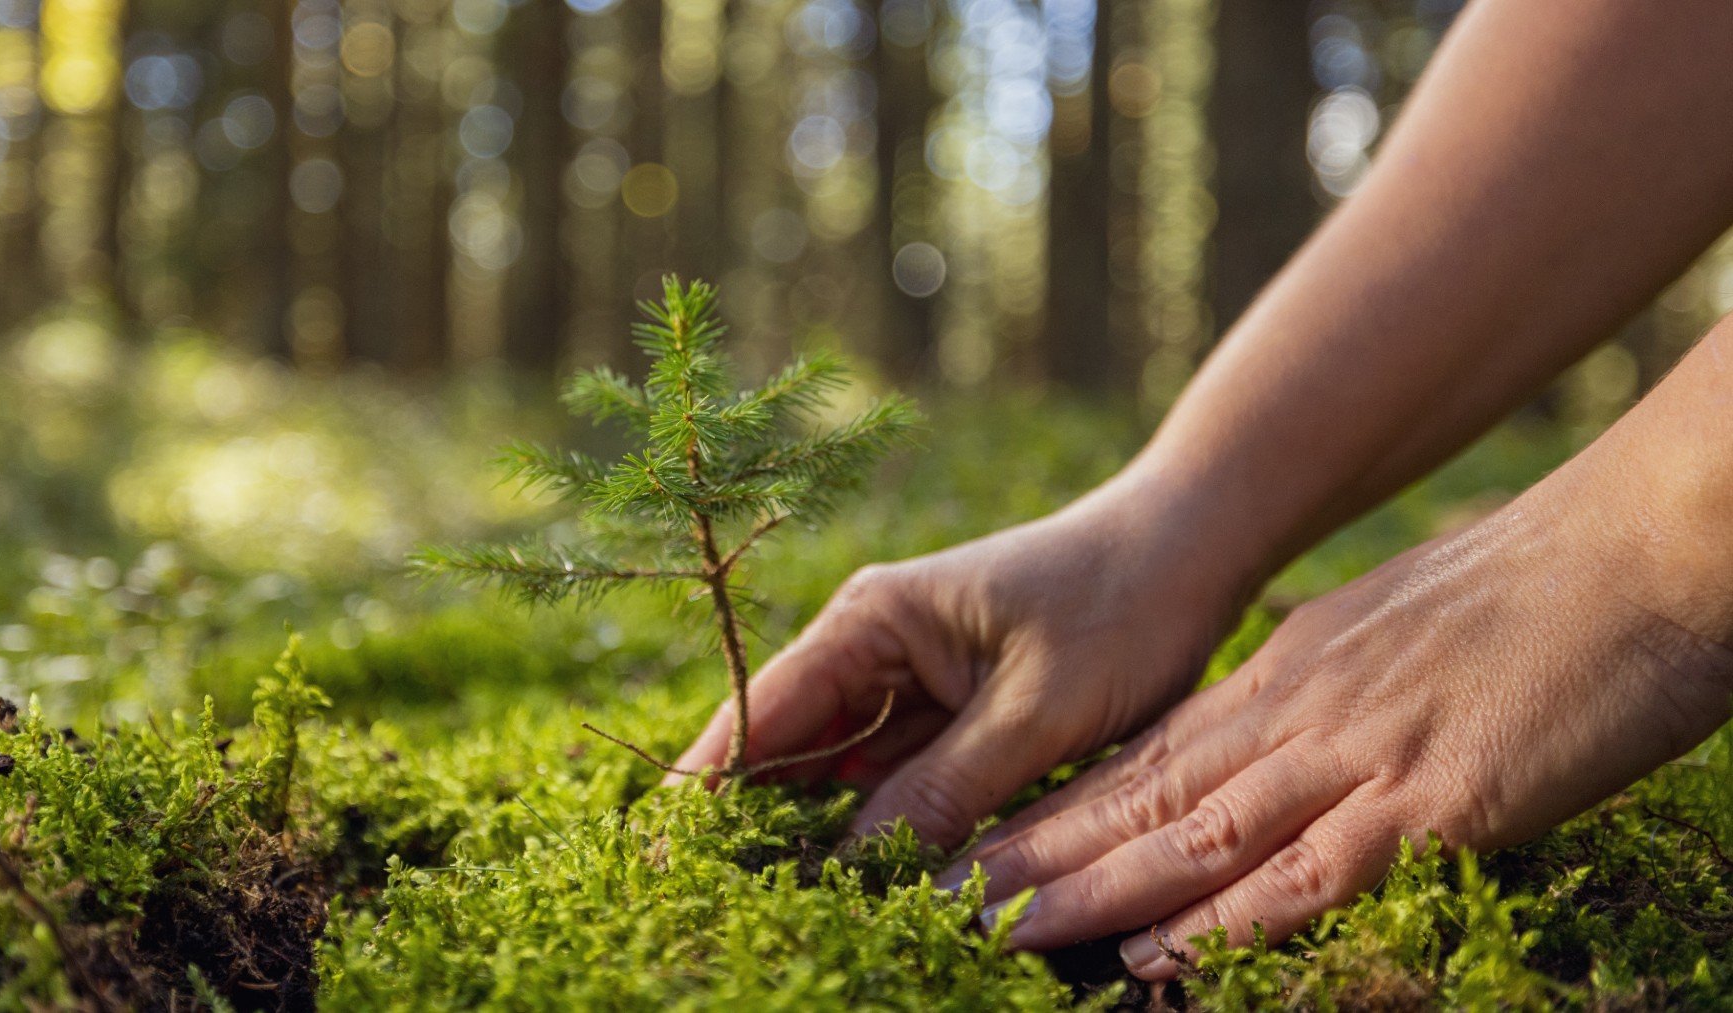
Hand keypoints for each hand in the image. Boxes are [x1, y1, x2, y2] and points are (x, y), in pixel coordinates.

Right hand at [663, 472, 1254, 848]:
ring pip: (840, 768)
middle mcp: (874, 643)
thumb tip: (857, 867)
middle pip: (787, 744)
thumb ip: (948, 789)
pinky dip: (878, 820)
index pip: (764, 710)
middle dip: (754, 820)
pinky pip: (895, 773)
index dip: (709, 783)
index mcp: (873, 620)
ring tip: (778, 901)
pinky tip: (861, 875)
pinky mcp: (951, 703)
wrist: (1193, 546)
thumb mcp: (1037, 712)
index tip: (665, 853)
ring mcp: (911, 674)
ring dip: (815, 829)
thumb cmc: (1119, 606)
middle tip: (718, 900)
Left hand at [936, 474, 1732, 979]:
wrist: (1641, 545)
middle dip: (1036, 853)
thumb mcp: (1397, 632)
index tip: (984, 848)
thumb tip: (1285, 734)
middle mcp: (1300, 711)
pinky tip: (1158, 956)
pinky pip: (1312, 873)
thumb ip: (1330, 688)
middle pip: (1140, 794)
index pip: (1151, 754)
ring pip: (1194, 834)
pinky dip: (1227, 920)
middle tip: (937, 893)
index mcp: (1292, 673)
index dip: (1062, 810)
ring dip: (1091, 891)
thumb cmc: (1538, 592)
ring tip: (998, 931)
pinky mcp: (1436, 800)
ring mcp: (1361, 755)